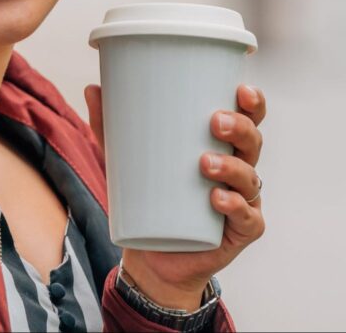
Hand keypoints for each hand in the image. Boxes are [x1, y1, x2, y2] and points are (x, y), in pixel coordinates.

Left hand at [84, 83, 266, 310]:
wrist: (152, 256)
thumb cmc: (148, 199)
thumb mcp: (125, 162)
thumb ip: (109, 127)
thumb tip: (92, 88)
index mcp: (222, 146)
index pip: (247, 119)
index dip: (252, 103)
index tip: (240, 89)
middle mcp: (239, 170)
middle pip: (253, 143)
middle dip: (240, 128)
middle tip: (215, 121)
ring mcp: (243, 202)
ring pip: (250, 178)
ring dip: (232, 166)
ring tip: (204, 163)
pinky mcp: (239, 233)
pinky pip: (247, 218)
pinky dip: (235, 206)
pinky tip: (218, 199)